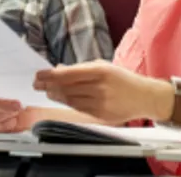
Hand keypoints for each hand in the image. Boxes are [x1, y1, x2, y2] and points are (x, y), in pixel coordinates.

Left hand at [32, 61, 172, 124]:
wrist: (144, 96)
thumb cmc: (122, 79)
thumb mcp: (103, 67)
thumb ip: (81, 69)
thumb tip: (59, 69)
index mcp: (100, 71)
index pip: (69, 74)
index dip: (51, 75)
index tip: (39, 74)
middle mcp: (100, 87)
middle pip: (67, 87)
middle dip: (49, 85)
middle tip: (37, 84)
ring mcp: (100, 102)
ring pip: (71, 99)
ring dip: (56, 95)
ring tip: (47, 90)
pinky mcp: (101, 114)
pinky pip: (79, 109)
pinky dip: (68, 103)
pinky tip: (61, 98)